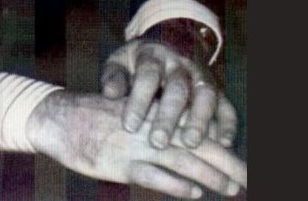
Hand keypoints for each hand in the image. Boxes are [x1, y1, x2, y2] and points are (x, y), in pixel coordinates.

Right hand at [26, 90, 246, 198]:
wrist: (58, 118)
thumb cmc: (94, 118)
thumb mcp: (128, 115)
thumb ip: (154, 127)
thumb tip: (182, 142)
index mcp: (154, 115)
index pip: (197, 131)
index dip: (222, 147)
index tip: (243, 165)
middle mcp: (151, 128)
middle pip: (198, 146)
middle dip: (227, 163)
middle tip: (249, 179)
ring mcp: (137, 146)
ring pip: (182, 160)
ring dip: (210, 176)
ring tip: (231, 189)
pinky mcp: (121, 163)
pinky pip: (153, 175)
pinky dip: (175, 184)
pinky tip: (194, 192)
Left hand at [101, 38, 238, 148]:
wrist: (170, 40)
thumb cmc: (138, 61)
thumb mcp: (120, 61)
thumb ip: (114, 76)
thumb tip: (109, 94)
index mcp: (153, 56)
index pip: (147, 75)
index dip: (139, 100)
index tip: (129, 126)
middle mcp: (180, 64)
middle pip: (177, 88)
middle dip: (168, 116)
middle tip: (158, 142)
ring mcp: (201, 76)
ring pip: (205, 94)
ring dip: (199, 119)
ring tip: (190, 143)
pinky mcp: (218, 89)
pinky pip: (226, 104)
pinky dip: (227, 123)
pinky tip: (223, 143)